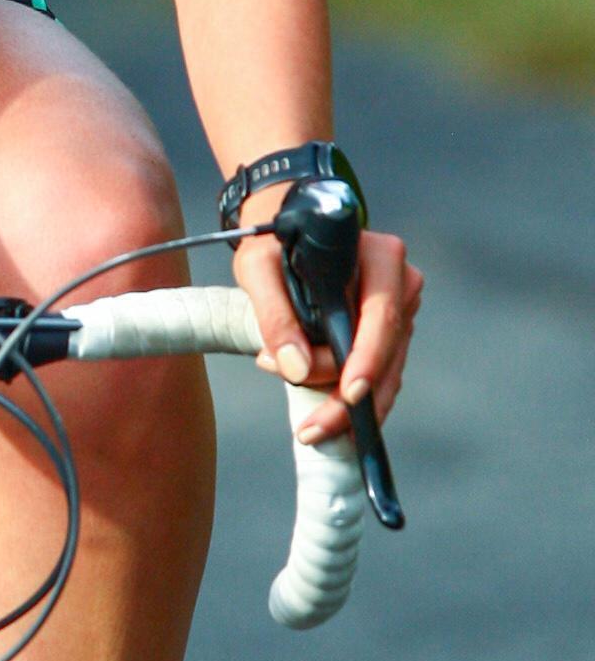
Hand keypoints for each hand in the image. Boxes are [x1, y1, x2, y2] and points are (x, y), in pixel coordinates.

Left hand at [234, 215, 422, 442]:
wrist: (290, 229)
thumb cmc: (274, 243)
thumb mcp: (259, 268)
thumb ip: (274, 314)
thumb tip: (294, 368)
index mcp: (381, 258)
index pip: (381, 316)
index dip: (368, 358)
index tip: (351, 393)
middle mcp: (401, 285)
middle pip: (385, 354)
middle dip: (350, 401)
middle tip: (311, 431)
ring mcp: (399, 311)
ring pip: (385, 373)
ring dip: (347, 405)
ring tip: (308, 428)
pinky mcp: (388, 333)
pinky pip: (376, 373)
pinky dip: (349, 398)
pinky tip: (323, 418)